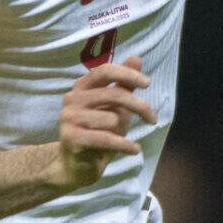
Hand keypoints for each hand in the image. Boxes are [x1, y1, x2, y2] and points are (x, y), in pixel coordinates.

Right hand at [52, 55, 155, 189]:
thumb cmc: (98, 131)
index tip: (147, 83)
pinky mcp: (71, 138)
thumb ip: (123, 84)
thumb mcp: (115, 106)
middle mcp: (72, 99)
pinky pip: (107, 139)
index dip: (127, 74)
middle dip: (140, 107)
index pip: (105, 71)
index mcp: (81, 86)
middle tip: (153, 119)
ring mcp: (69, 118)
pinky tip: (134, 150)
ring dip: (122, 131)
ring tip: (117, 138)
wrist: (77, 165)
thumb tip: (136, 57)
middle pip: (114, 95)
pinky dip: (125, 146)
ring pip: (112, 119)